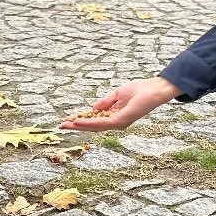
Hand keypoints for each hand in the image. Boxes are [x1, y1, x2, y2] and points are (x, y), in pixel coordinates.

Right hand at [61, 76, 182, 131]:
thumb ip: (105, 103)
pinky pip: (102, 123)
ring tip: (67, 125)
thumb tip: (92, 109)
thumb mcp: (117, 95)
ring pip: (95, 127)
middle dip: (77, 126)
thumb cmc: (139, 90)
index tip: (68, 120)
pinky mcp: (121, 121)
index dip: (81, 121)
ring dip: (80, 126)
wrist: (153, 89)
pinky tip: (79, 121)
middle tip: (61, 126)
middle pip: (93, 126)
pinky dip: (89, 123)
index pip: (95, 120)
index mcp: (115, 116)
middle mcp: (116, 122)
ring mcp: (118, 123)